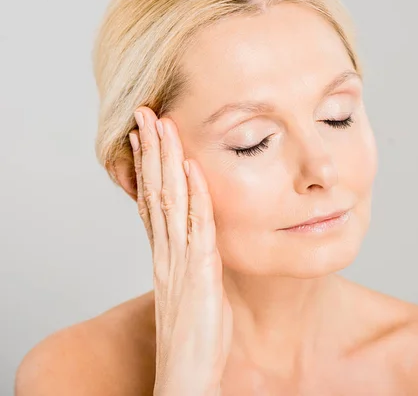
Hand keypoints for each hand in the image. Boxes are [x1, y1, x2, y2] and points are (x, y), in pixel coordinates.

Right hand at [129, 107, 231, 395]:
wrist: (187, 373)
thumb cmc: (196, 336)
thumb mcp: (194, 290)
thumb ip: (195, 263)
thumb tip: (204, 242)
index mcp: (166, 257)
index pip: (153, 203)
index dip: (149, 168)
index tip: (147, 137)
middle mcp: (166, 254)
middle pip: (156, 193)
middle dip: (152, 152)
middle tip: (147, 115)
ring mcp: (178, 262)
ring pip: (169, 202)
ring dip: (165, 162)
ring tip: (161, 126)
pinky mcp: (197, 274)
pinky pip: (196, 228)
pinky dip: (193, 196)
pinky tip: (192, 169)